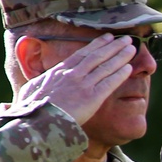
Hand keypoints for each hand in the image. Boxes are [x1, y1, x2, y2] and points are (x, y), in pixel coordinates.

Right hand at [16, 34, 137, 126]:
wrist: (37, 122)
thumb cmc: (30, 111)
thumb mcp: (29, 92)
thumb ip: (36, 86)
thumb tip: (33, 85)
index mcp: (58, 72)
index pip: (80, 55)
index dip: (96, 45)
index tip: (106, 38)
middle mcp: (72, 75)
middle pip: (96, 56)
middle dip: (112, 46)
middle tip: (125, 38)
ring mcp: (82, 85)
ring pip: (104, 66)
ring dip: (120, 56)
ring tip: (131, 47)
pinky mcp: (91, 98)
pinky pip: (108, 84)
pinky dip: (119, 74)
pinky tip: (129, 68)